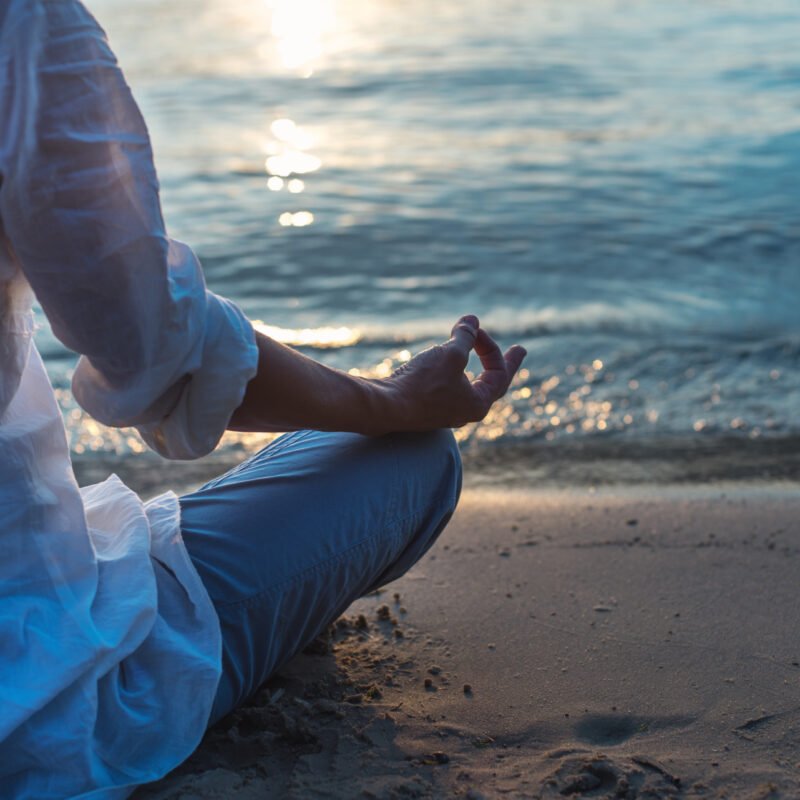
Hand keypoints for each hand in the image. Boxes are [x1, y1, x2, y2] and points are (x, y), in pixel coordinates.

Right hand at [383, 315, 526, 430]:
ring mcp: (445, 412)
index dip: (491, 347)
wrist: (385, 407)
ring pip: (467, 385)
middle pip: (490, 384)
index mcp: (478, 404)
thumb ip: (465, 336)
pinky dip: (452, 371)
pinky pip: (447, 388)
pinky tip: (445, 364)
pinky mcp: (425, 408)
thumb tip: (472, 320)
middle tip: (520, 351)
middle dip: (501, 363)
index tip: (475, 329)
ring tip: (477, 352)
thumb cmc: (422, 383)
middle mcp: (464, 412)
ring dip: (472, 365)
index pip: (499, 374)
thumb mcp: (450, 354)